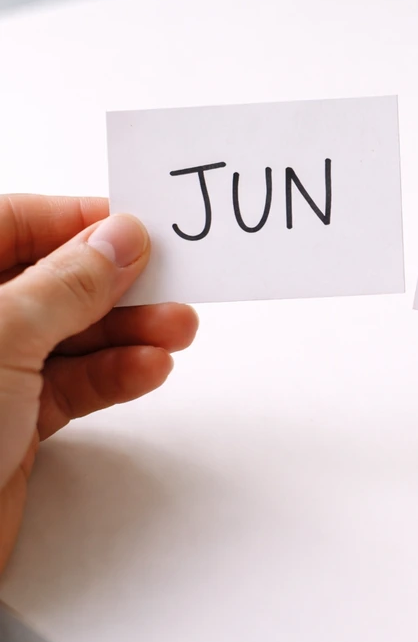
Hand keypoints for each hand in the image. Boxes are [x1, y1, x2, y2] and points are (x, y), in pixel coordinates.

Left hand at [0, 196, 197, 573]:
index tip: (137, 226)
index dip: (78, 221)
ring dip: (130, 332)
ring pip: (72, 335)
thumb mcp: (2, 334)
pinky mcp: (12, 420)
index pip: (15, 224)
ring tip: (176, 328)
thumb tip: (118, 240)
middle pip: (53, 281)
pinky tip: (148, 368)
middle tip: (169, 281)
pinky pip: (76, 384)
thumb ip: (68, 283)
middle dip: (116, 284)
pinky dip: (117, 376)